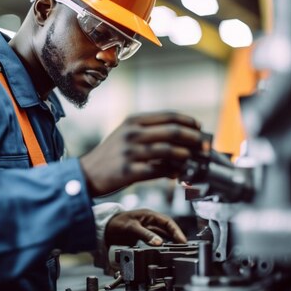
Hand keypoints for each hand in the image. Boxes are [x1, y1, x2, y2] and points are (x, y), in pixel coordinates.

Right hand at [79, 112, 203, 195]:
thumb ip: (150, 132)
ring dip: (185, 156)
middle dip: (193, 138)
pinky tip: (177, 174)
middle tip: (203, 146)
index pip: (168, 116)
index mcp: (133, 121)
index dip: (188, 121)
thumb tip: (181, 136)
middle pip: (172, 131)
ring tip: (192, 160)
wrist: (87, 173)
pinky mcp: (130, 171)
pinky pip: (159, 170)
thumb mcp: (126, 135)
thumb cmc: (111, 155)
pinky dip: (172, 172)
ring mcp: (131, 152)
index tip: (199, 128)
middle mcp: (132, 133)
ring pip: (168, 151)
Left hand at [104, 209, 186, 246]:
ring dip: (170, 242)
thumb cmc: (116, 223)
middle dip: (176, 238)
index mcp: (149, 215)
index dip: (177, 231)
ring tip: (177, 251)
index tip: (182, 241)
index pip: (168, 222)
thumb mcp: (131, 228)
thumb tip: (159, 242)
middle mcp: (150, 221)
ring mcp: (147, 229)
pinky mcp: (144, 236)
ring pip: (163, 235)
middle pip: (168, 229)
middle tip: (183, 248)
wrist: (104, 228)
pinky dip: (162, 245)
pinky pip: (156, 240)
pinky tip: (165, 251)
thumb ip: (145, 235)